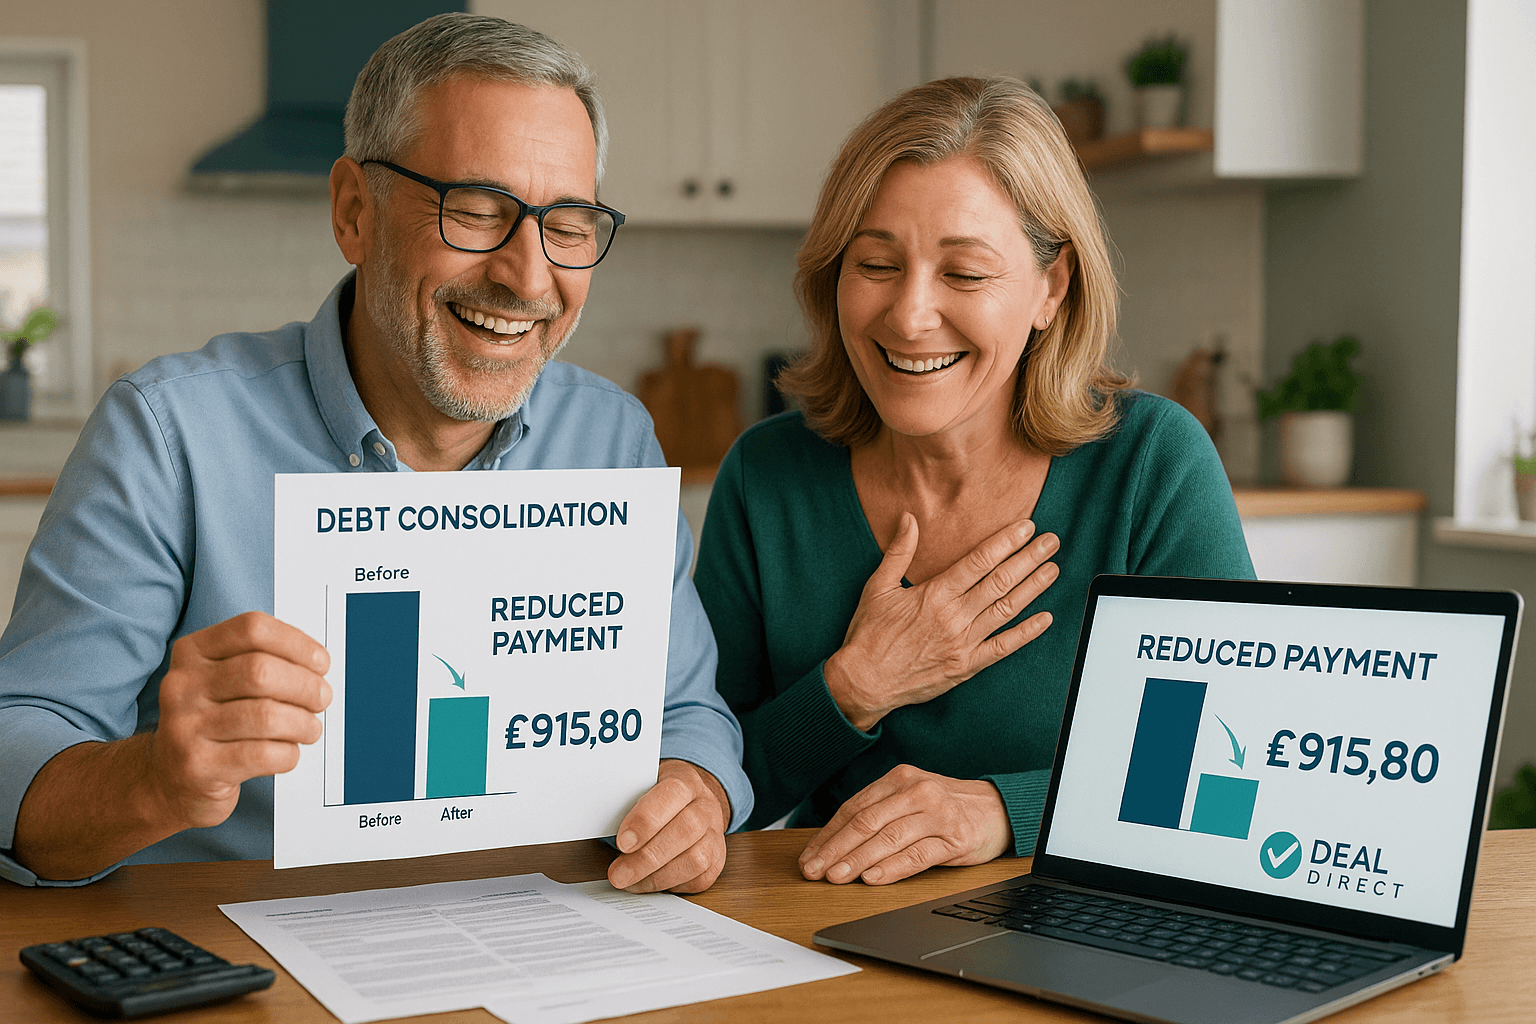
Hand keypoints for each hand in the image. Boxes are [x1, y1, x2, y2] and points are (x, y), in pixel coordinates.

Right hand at [148, 611, 331, 829]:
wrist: (168, 779)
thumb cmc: (212, 723)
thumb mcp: (223, 681)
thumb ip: (264, 662)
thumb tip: (317, 663)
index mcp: (192, 653)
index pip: (252, 629)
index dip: (296, 643)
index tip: (320, 663)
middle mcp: (182, 685)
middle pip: (261, 671)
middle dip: (306, 686)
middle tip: (321, 699)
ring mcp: (185, 727)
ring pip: (266, 716)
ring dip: (303, 723)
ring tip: (309, 729)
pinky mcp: (197, 766)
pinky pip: (262, 754)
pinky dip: (288, 753)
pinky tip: (287, 751)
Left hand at [607, 759, 729, 893]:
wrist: (692, 802)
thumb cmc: (657, 799)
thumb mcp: (641, 787)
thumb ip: (624, 800)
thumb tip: (594, 822)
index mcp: (685, 781)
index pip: (672, 793)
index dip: (647, 819)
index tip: (622, 842)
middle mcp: (705, 806)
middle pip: (686, 830)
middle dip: (648, 857)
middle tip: (618, 874)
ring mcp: (715, 834)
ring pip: (696, 859)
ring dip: (657, 877)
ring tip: (630, 882)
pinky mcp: (717, 861)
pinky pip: (698, 879)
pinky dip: (670, 886)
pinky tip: (648, 884)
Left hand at [799, 764, 1011, 884]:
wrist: (997, 809)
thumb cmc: (945, 807)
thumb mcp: (910, 799)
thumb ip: (878, 813)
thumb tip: (833, 844)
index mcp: (898, 779)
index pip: (853, 809)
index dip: (827, 835)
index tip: (809, 857)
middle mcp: (915, 791)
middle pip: (865, 822)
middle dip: (834, 849)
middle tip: (813, 871)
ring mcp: (935, 813)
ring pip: (887, 838)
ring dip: (856, 860)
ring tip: (835, 877)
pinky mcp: (954, 837)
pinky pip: (916, 855)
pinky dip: (891, 868)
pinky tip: (872, 878)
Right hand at [825, 514, 1057, 729]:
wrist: (865, 681)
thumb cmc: (869, 635)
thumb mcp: (877, 587)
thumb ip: (898, 552)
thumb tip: (908, 518)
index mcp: (934, 594)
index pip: (979, 561)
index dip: (1006, 542)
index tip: (1026, 527)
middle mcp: (954, 616)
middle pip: (1000, 581)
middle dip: (1029, 558)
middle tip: (1051, 541)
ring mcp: (963, 643)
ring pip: (1007, 610)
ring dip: (1033, 588)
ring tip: (1052, 569)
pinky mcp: (967, 666)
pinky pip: (1003, 648)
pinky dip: (1026, 633)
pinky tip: (1045, 619)